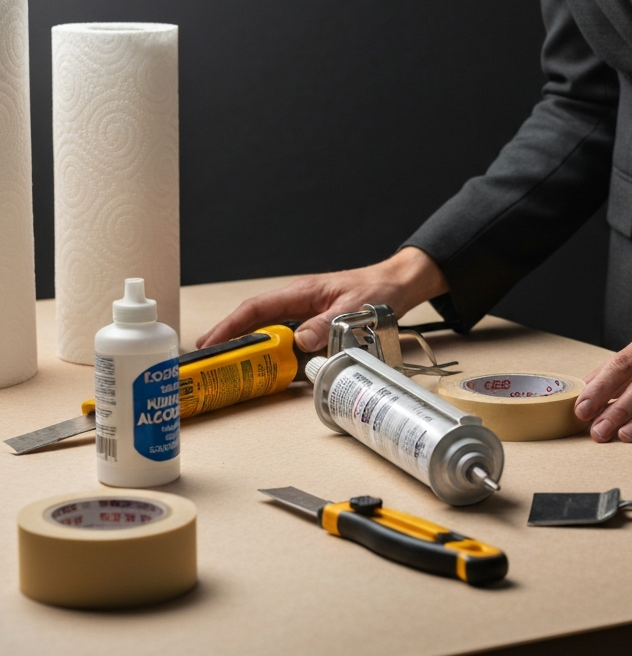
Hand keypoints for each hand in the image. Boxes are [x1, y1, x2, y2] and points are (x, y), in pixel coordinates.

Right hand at [195, 247, 447, 351]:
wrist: (396, 285)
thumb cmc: (375, 290)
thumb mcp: (352, 308)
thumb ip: (326, 323)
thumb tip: (301, 341)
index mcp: (301, 293)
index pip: (256, 308)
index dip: (230, 325)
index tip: (210, 342)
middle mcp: (298, 303)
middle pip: (256, 321)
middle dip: (232, 339)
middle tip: (211, 361)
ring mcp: (305, 314)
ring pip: (271, 332)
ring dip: (253, 349)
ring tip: (233, 369)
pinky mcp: (315, 325)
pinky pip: (290, 340)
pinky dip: (277, 353)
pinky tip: (270, 368)